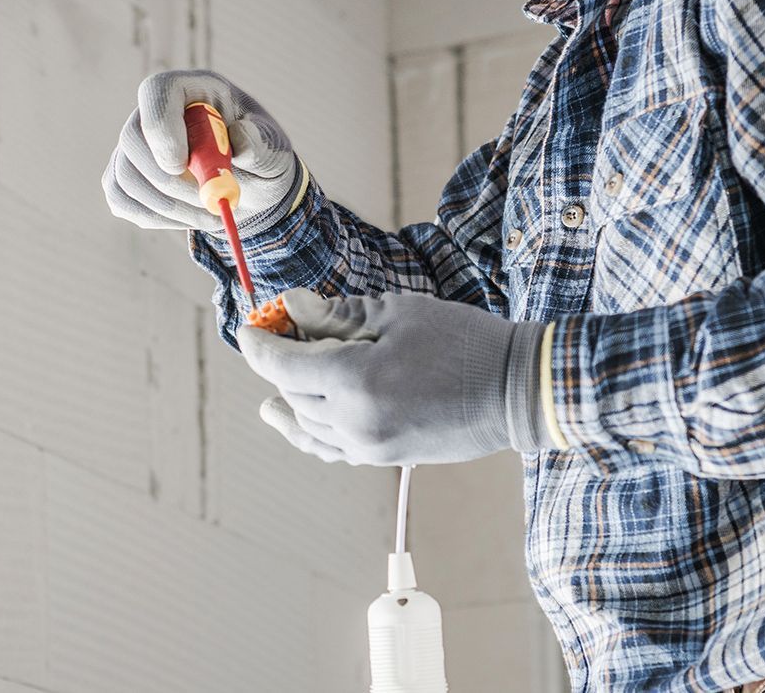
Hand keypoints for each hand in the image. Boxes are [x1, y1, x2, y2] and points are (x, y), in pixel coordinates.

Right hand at [101, 70, 302, 234]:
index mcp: (194, 91)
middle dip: (167, 180)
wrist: (249, 185)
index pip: (158, 92)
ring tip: (209, 212)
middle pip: (133, 138)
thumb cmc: (260, 157)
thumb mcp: (274, 150)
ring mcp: (137, 144)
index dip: (161, 128)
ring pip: (126, 175)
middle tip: (205, 203)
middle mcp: (157, 112)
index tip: (181, 166)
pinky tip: (186, 215)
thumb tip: (239, 140)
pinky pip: (122, 200)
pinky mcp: (126, 176)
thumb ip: (261, 143)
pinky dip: (154, 217)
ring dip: (167, 206)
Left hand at [236, 289, 553, 465]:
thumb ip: (338, 315)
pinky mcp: (385, 457)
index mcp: (355, 380)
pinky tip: (299, 422)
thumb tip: (291, 306)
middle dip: (278, 365)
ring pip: (307, 425)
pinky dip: (310, 433)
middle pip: (292, 394)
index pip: (283, 366)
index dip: (258, 345)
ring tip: (273, 390)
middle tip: (277, 337)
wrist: (516, 391)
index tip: (248, 328)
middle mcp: (354, 421)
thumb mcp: (398, 313)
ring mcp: (369, 446)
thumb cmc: (464, 341)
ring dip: (289, 401)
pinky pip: (331, 449)